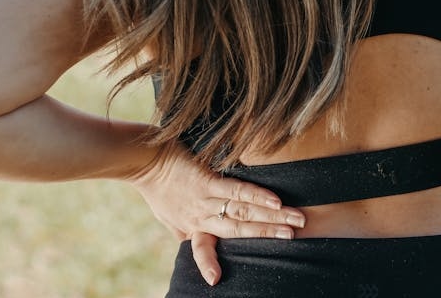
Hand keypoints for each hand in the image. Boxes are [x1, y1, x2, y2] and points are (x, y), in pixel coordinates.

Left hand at [128, 144, 305, 285]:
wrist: (145, 160)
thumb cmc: (157, 187)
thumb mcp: (166, 215)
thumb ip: (184, 227)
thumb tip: (191, 239)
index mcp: (191, 226)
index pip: (202, 249)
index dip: (208, 264)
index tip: (215, 280)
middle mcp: (201, 216)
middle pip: (240, 229)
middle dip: (270, 233)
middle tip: (295, 236)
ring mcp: (206, 198)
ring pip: (244, 211)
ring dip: (273, 216)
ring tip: (295, 220)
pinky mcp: (208, 180)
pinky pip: (237, 190)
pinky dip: (258, 196)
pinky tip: (275, 200)